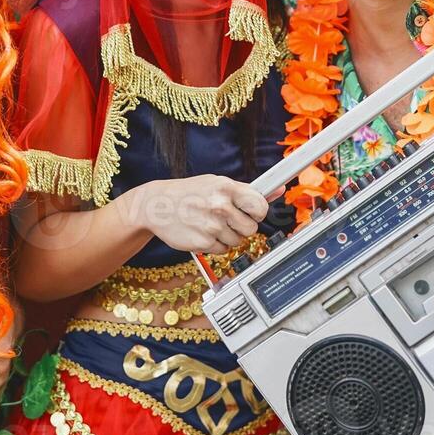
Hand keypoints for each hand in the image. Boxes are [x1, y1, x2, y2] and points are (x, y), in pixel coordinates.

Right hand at [137, 175, 267, 254]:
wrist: (156, 205)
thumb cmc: (189, 193)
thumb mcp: (216, 184)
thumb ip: (246, 190)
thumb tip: (278, 190)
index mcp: (226, 188)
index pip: (260, 206)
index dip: (258, 212)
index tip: (253, 212)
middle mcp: (219, 206)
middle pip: (251, 228)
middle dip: (242, 226)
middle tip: (227, 218)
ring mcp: (211, 226)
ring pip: (238, 241)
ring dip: (228, 236)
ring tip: (211, 223)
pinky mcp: (203, 243)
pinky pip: (223, 250)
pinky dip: (216, 245)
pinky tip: (203, 232)